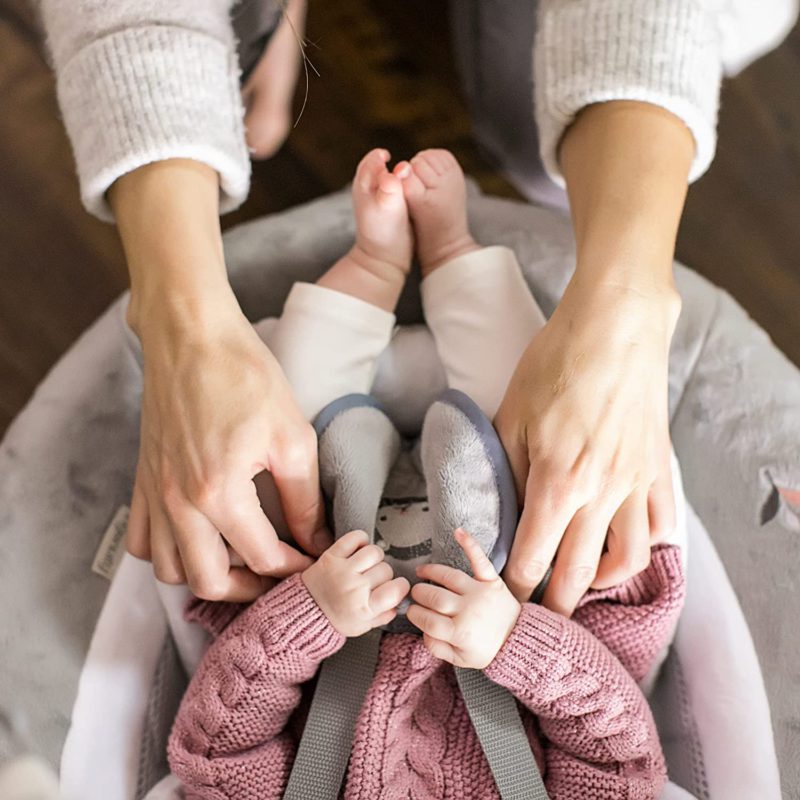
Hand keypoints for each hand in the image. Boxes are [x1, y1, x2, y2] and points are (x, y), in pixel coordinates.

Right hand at [127, 303, 329, 600]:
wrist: (191, 335)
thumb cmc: (244, 375)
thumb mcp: (291, 436)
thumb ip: (303, 498)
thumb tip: (316, 540)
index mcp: (218, 493)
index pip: (262, 559)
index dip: (296, 568)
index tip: (315, 561)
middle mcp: (177, 503)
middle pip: (209, 582)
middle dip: (251, 589)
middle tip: (279, 574)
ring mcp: (154, 494)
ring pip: (169, 570)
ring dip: (206, 576)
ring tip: (240, 560)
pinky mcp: (142, 480)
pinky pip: (140, 542)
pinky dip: (167, 552)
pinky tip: (196, 537)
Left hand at [302, 530, 409, 636]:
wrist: (306, 611)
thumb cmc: (335, 619)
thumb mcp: (362, 626)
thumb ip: (383, 616)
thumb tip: (399, 602)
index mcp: (365, 608)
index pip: (396, 589)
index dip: (401, 586)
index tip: (396, 586)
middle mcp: (355, 588)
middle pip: (386, 570)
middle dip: (383, 575)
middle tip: (372, 580)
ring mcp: (343, 570)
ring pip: (374, 552)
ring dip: (373, 558)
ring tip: (365, 565)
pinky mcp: (332, 556)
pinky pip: (355, 538)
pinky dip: (360, 540)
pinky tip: (358, 550)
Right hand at [408, 529, 520, 668]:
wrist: (518, 641)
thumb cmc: (487, 649)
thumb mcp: (460, 659)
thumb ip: (437, 648)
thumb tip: (423, 630)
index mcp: (459, 632)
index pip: (427, 620)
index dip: (415, 615)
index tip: (411, 611)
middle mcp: (468, 610)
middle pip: (434, 597)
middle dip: (419, 594)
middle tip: (415, 594)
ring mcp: (479, 592)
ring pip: (448, 577)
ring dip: (431, 572)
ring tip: (421, 572)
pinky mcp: (491, 580)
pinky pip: (479, 560)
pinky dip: (469, 544)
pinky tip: (457, 532)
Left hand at [495, 278, 679, 615]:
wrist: (614, 327)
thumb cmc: (556, 364)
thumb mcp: (511, 414)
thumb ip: (504, 469)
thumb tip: (498, 509)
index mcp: (556, 482)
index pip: (531, 558)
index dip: (513, 588)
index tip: (502, 599)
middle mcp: (600, 493)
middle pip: (577, 574)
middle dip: (553, 605)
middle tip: (538, 617)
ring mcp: (636, 484)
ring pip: (627, 560)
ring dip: (602, 584)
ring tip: (582, 584)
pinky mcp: (658, 469)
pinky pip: (661, 525)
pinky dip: (646, 547)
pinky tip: (628, 548)